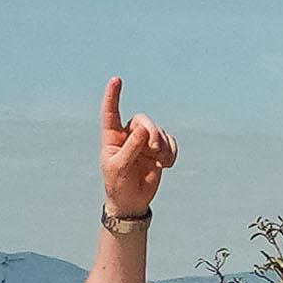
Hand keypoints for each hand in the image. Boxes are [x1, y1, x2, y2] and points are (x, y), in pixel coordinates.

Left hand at [96, 77, 175, 215]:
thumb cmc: (118, 184)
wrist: (131, 202)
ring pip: (159, 132)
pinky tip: (166, 165)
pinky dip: (171, 152)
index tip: (116, 80)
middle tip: (155, 149)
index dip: (113, 96)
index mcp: (112, 137)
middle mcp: (129, 136)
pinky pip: (170, 142)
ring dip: (163, 146)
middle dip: (152, 132)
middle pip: (143, 121)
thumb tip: (144, 130)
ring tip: (161, 163)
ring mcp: (145, 143)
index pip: (111, 113)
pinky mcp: (159, 151)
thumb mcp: (120, 167)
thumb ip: (131, 148)